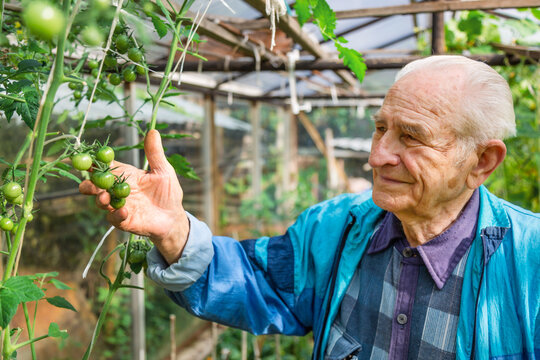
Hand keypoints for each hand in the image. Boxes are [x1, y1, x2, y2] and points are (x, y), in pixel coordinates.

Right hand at [79, 129, 189, 264]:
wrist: (173, 216)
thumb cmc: (168, 191)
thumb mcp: (163, 170)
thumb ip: (155, 153)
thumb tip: (153, 131)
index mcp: (124, 174)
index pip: (104, 166)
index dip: (93, 162)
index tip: (85, 158)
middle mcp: (117, 190)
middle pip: (96, 185)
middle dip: (89, 185)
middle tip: (89, 185)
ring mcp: (118, 205)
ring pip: (101, 202)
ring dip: (100, 200)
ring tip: (104, 198)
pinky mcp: (124, 220)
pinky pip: (115, 218)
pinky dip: (116, 215)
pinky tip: (123, 212)